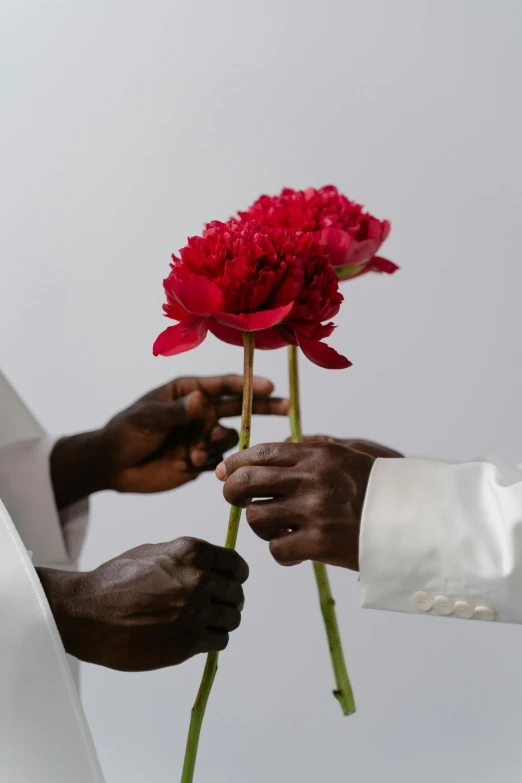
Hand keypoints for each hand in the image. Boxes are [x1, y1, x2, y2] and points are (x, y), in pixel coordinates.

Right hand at [37, 537, 248, 670]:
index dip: (236, 574)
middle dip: (229, 599)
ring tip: (206, 623)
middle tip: (218, 606)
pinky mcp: (188, 642)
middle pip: (237, 593)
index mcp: (192, 553)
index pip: (236, 564)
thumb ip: (185, 558)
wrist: (88, 613)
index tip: (233, 581)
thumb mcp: (153, 552)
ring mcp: (195, 612)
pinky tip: (198, 636)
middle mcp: (199, 580)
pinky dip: (213, 639)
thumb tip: (209, 566)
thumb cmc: (115, 580)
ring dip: (222, 621)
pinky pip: (220, 640)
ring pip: (232, 619)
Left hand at [51, 375, 287, 507]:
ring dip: (220, 443)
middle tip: (286, 406)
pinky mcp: (203, 459)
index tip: (270, 386)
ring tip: (196, 452)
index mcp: (189, 391)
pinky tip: (193, 463)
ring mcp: (203, 435)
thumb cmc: (126, 431)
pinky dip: (213, 462)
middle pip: (239, 406)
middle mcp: (201, 411)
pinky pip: (222, 459)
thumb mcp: (147, 418)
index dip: (247, 385)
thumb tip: (200, 401)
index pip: (223, 385)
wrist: (114, 466)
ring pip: (230, 436)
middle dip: (263, 406)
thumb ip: (175, 411)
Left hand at [216, 439, 401, 569]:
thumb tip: (287, 442)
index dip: (235, 463)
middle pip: (246, 482)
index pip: (261, 453)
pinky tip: (295, 549)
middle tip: (236, 500)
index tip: (224, 471)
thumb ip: (318, 446)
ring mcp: (314, 512)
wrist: (417, 521)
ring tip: (278, 527)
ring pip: (256, 518)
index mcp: (319, 454)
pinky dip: (281, 552)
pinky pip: (276, 549)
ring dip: (261, 525)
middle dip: (231, 492)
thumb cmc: (383, 487)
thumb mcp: (353, 453)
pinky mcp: (320, 544)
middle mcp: (312, 479)